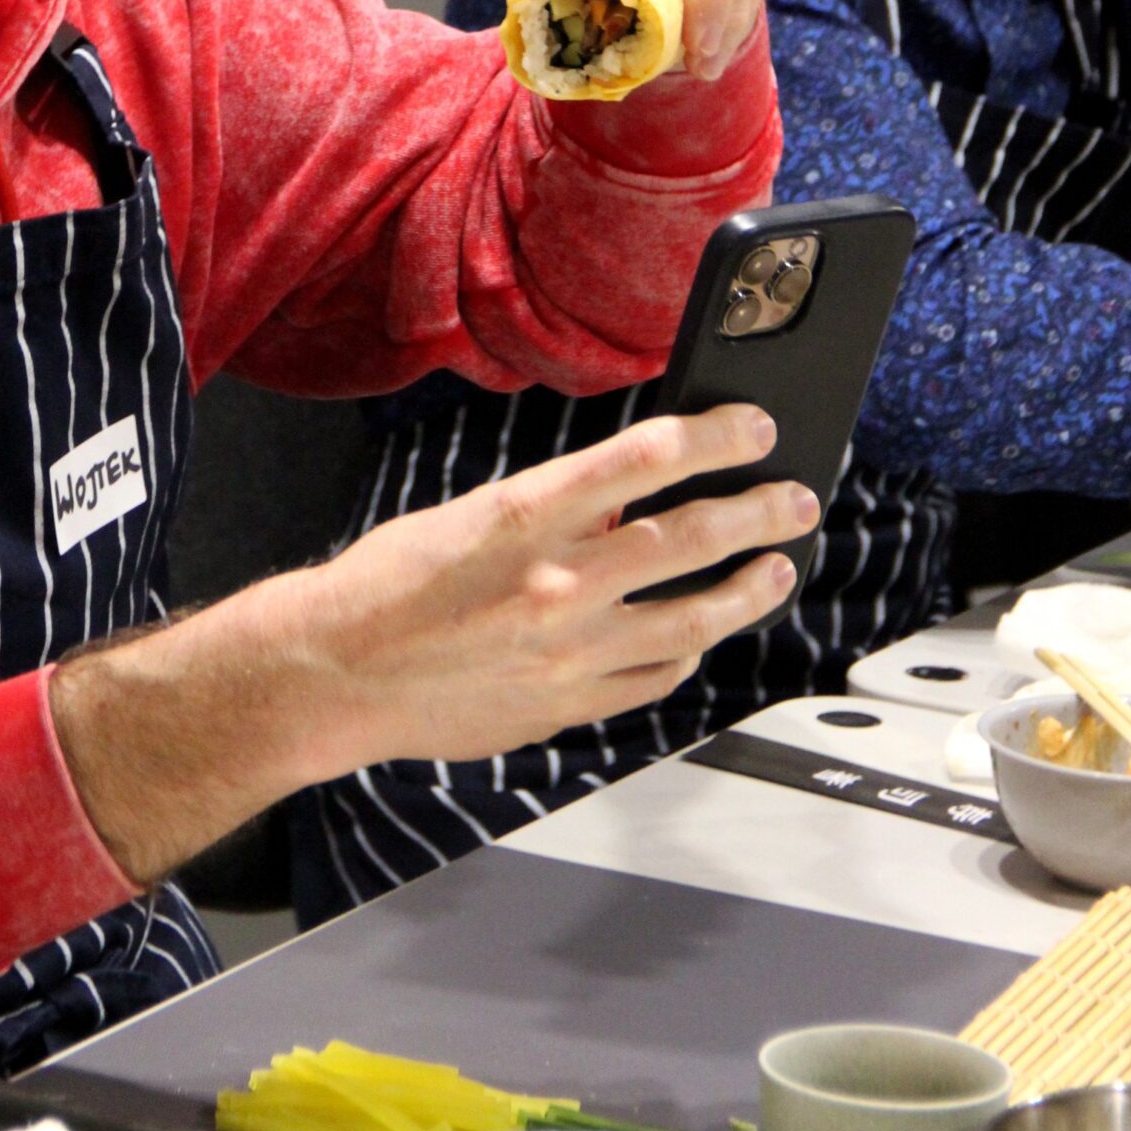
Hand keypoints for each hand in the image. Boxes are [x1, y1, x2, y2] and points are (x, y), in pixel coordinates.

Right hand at [287, 401, 814, 767]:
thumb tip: (624, 503)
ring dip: (748, 587)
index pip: (647, 458)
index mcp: (525, 514)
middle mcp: (557, 581)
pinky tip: (704, 634)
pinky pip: (654, 675)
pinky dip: (688, 650)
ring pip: (692, 615)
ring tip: (779, 566)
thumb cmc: (386, 585)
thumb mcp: (469, 516)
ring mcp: (568, 650)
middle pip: (689, 538)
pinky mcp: (567, 704)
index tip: (755, 426)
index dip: (716, 436)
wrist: (334, 674)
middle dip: (757, 512)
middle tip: (796, 498)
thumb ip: (552, 511)